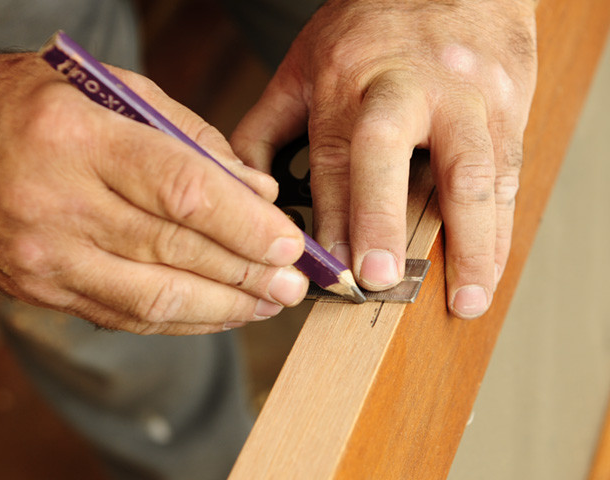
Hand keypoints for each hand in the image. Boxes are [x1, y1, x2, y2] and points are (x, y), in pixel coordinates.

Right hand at [0, 53, 307, 333]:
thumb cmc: (30, 107)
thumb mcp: (109, 91)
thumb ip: (189, 137)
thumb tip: (255, 189)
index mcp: (78, 140)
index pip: (182, 191)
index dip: (245, 224)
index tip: (288, 243)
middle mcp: (58, 206)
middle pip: (177, 251)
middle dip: (248, 273)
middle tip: (295, 282)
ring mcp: (46, 258)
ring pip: (156, 298)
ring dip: (224, 307)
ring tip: (270, 304)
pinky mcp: (42, 290)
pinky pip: (127, 316)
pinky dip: (183, 319)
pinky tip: (221, 313)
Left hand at [231, 0, 536, 318]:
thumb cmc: (376, 27)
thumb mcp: (305, 63)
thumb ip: (269, 125)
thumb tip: (245, 188)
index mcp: (347, 79)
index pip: (333, 157)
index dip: (332, 217)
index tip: (332, 270)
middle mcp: (405, 87)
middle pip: (389, 152)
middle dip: (383, 217)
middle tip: (382, 278)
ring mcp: (462, 96)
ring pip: (469, 171)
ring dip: (469, 241)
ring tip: (463, 299)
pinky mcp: (507, 106)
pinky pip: (507, 173)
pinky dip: (500, 227)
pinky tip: (490, 267)